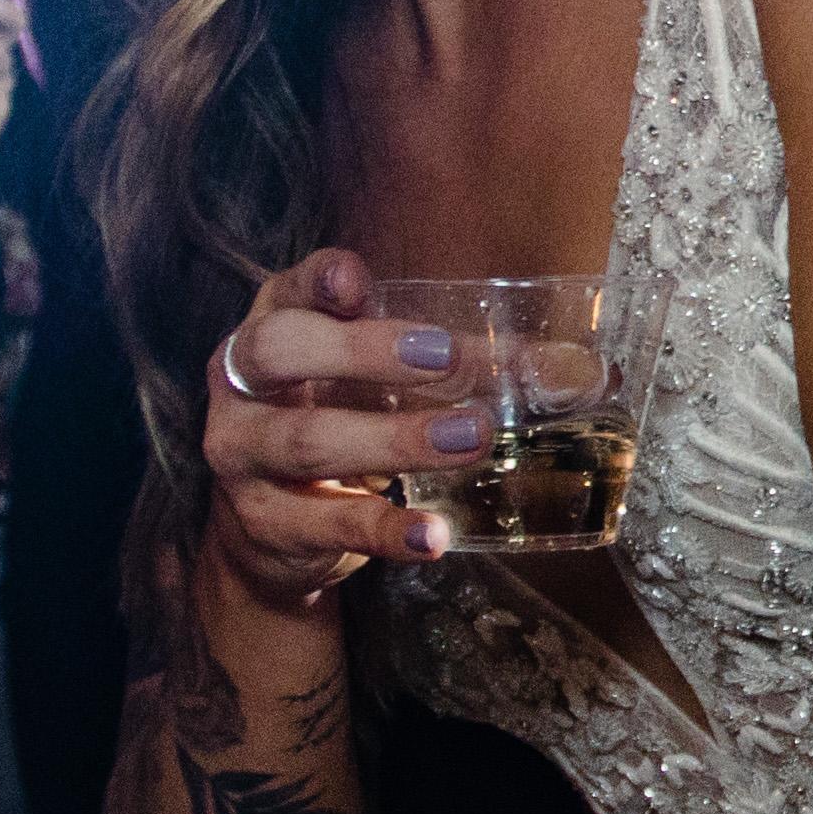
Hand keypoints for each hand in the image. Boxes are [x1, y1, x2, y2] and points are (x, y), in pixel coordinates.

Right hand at [199, 247, 472, 599]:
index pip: (286, 292)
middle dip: (361, 351)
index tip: (356, 280)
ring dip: (395, 440)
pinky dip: (385, 529)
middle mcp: (242, 387)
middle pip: (280, 352)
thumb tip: (570, 370)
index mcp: (270, 330)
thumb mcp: (372, 383)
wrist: (272, 533)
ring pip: (308, 440)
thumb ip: (449, 363)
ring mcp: (243, 457)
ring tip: (470, 438)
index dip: (317, 281)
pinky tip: (432, 533)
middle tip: (443, 359)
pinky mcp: (266, 524)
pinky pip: (326, 525)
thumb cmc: (334, 424)